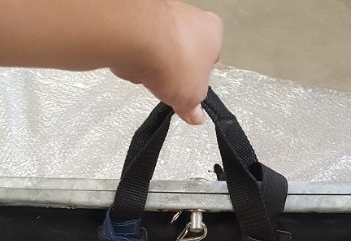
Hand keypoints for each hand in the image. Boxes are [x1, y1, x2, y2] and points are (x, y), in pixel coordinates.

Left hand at [111, 1, 222, 124]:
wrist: (140, 40)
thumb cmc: (178, 63)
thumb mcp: (192, 97)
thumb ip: (194, 107)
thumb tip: (195, 116)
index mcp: (212, 30)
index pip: (210, 57)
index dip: (200, 76)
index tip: (190, 89)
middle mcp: (190, 15)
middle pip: (185, 51)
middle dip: (177, 69)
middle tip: (170, 87)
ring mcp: (163, 14)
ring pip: (162, 47)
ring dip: (157, 64)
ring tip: (152, 79)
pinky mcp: (138, 19)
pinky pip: (141, 44)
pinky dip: (139, 57)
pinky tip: (137, 68)